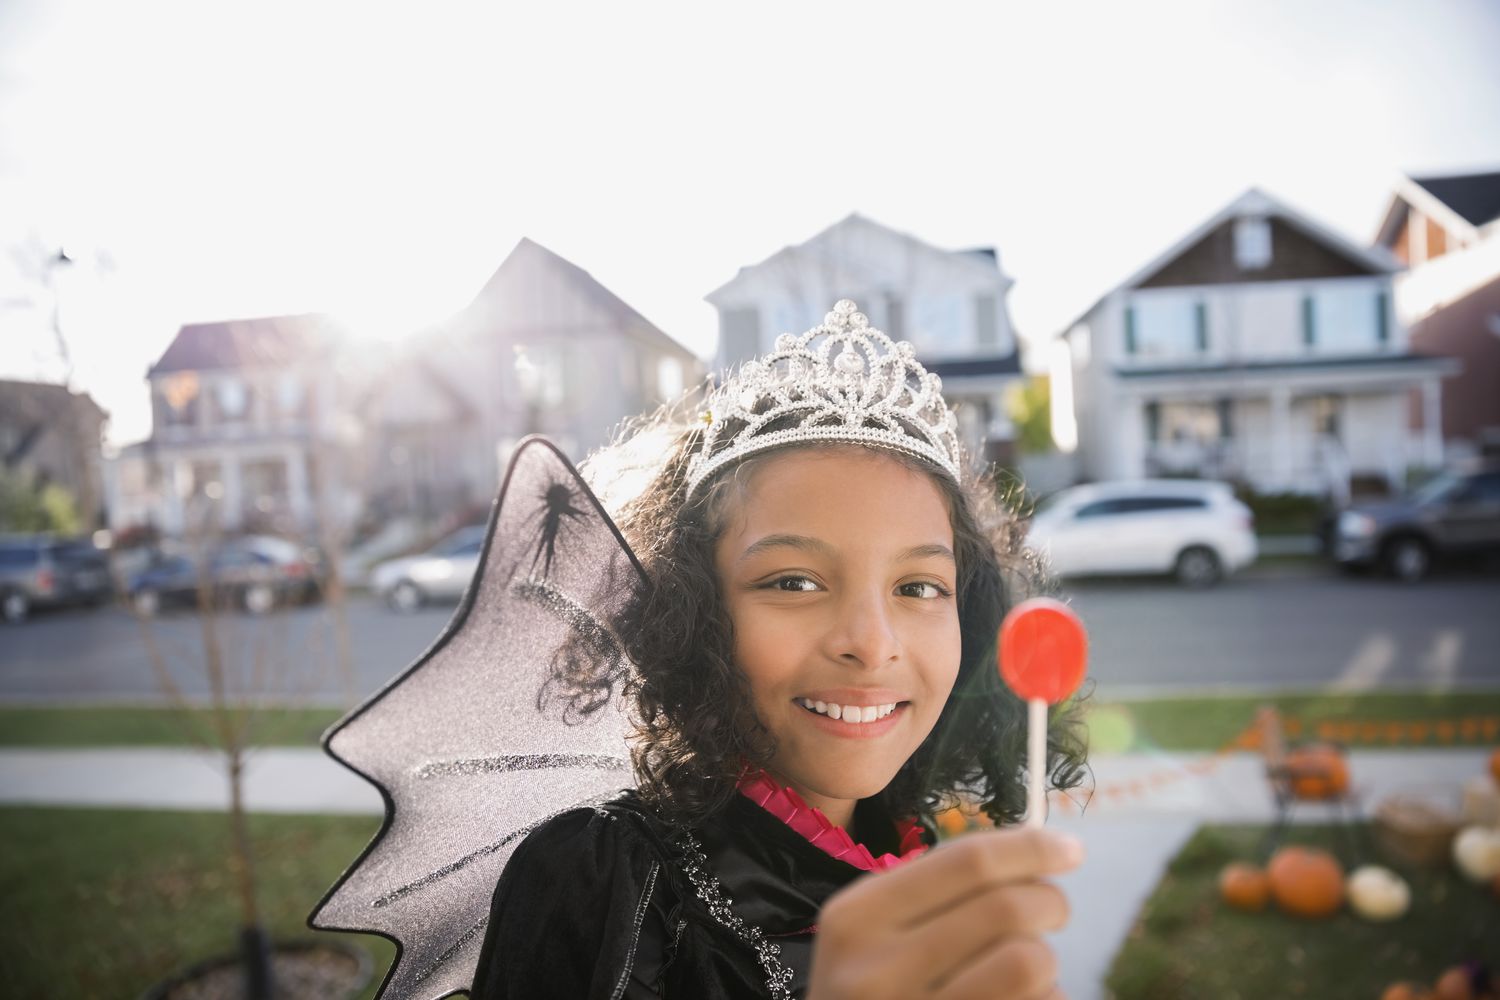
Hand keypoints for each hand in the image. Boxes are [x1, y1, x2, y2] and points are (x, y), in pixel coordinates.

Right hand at [807, 827, 1082, 999]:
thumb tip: (1033, 849)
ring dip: (1046, 959)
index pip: (967, 862)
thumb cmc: (867, 988)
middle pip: (1006, 908)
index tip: (1070, 848)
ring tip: (1029, 964)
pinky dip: (1045, 997)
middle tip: (1053, 910)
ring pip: (1028, 962)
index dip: (1031, 849)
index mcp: (857, 917)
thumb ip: (933, 889)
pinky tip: (1022, 999)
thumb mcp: (869, 930)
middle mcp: (878, 971)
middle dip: (1050, 902)